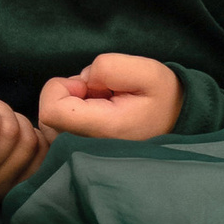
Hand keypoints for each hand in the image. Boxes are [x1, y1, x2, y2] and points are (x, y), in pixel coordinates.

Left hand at [37, 52, 182, 144]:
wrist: (177, 121)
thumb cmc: (162, 97)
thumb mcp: (147, 71)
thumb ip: (109, 67)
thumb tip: (84, 80)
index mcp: (103, 129)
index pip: (51, 112)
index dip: (60, 88)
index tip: (86, 84)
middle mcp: (88, 148)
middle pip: (46, 119)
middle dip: (65, 95)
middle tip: (98, 92)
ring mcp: (83, 156)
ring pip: (50, 126)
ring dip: (68, 106)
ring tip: (100, 103)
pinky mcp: (81, 155)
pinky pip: (58, 133)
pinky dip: (70, 117)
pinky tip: (95, 113)